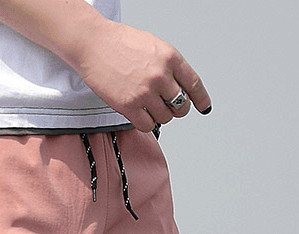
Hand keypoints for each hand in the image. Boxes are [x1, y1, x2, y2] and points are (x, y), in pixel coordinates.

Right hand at [73, 22, 210, 131]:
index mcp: (169, 57)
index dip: (201, 99)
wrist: (94, 44)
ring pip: (165, 117)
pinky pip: (147, 125)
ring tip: (149, 107)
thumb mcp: (153, 46)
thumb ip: (168, 65)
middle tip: (168, 106)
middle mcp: (160, 75)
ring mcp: (145, 92)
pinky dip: (146, 123)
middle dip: (177, 109)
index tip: (204, 107)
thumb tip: (178, 86)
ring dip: (160, 116)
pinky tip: (141, 115)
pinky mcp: (129, 105)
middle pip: (181, 105)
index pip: (193, 84)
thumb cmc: (119, 43)